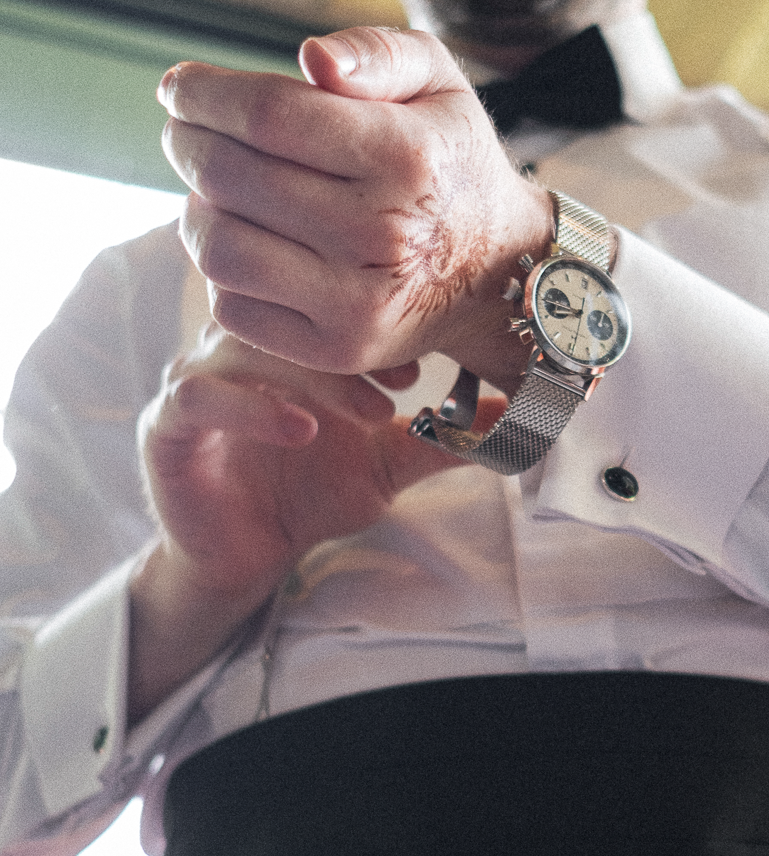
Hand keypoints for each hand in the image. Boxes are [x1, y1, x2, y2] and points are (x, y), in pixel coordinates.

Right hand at [137, 323, 454, 597]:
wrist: (248, 559)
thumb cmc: (311, 496)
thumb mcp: (387, 463)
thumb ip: (440, 437)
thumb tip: (516, 419)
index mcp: (280, 339)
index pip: (316, 296)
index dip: (372, 319)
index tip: (422, 364)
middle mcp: (232, 346)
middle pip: (283, 311)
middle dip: (349, 341)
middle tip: (405, 381)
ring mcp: (193, 380)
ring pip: (245, 345)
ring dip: (314, 374)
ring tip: (371, 413)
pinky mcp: (166, 426)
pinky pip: (199, 397)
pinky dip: (254, 407)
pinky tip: (304, 430)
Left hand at [157, 28, 553, 388]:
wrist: (497, 269)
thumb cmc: (449, 159)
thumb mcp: (438, 82)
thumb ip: (377, 53)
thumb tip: (311, 60)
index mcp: (408, 157)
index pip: (270, 116)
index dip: (205, 95)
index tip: (178, 87)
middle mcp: (384, 234)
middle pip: (231, 177)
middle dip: (187, 142)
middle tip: (184, 130)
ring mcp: (359, 302)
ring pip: (220, 247)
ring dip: (195, 206)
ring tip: (209, 185)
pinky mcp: (338, 349)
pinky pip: (233, 307)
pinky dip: (220, 268)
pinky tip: (242, 236)